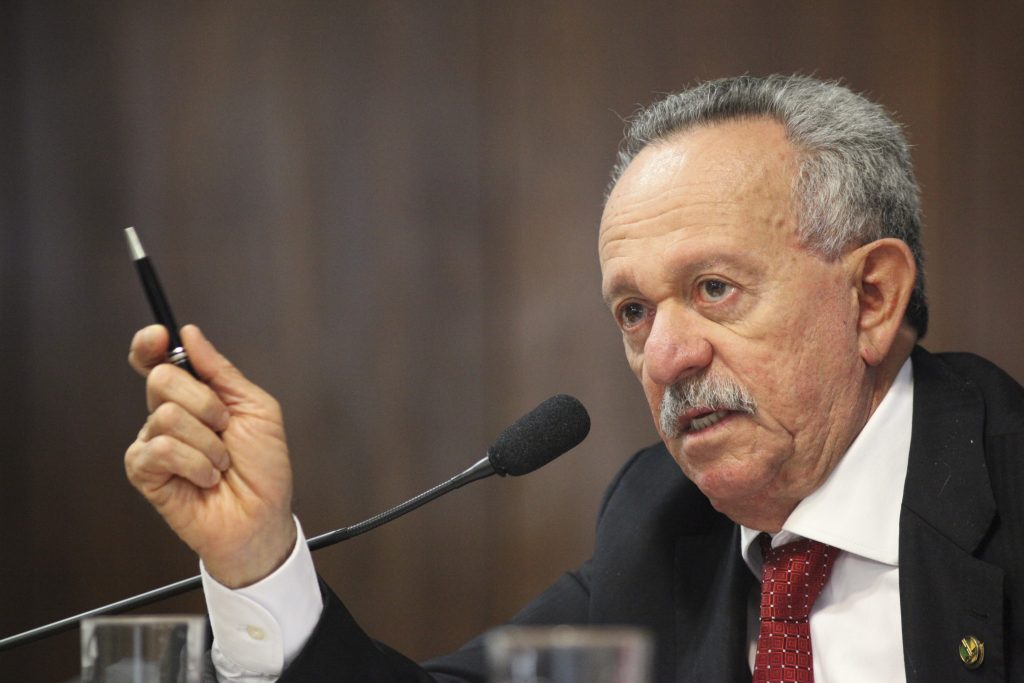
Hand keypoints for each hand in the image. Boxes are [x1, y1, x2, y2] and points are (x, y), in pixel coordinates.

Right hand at [124, 324, 296, 587]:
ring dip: (208, 442)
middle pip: (161, 379)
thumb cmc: (263, 467)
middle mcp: (168, 414)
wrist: (262, 516)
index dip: (150, 344)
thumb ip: (222, 371)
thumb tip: (190, 334)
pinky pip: (160, 449)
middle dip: (205, 402)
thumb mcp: (256, 409)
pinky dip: (195, 464)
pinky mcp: (144, 472)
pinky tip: (206, 479)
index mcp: (194, 395)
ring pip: (166, 415)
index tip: (161, 337)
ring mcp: (153, 443)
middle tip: (224, 428)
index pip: (157, 360)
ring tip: (221, 463)